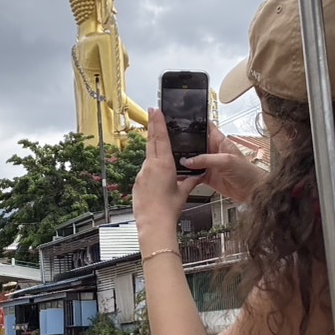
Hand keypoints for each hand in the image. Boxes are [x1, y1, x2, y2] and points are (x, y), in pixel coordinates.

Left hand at [134, 108, 202, 232]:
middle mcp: (150, 166)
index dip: (158, 123)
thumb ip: (190, 180)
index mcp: (164, 165)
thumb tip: (197, 174)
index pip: (161, 138)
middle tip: (152, 112)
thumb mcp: (183, 192)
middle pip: (151, 142)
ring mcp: (142, 174)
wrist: (153, 224)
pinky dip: (151, 169)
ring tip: (161, 150)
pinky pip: (145, 171)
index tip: (156, 110)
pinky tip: (158, 178)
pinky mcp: (137, 183)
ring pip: (149, 158)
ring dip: (154, 152)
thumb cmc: (169, 209)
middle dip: (152, 126)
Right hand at [179, 123, 265, 204]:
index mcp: (220, 141)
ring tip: (172, 160)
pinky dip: (186, 175)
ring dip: (184, 161)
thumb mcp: (226, 161)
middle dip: (185, 144)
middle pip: (195, 144)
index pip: (206, 127)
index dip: (195, 123)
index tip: (182, 121)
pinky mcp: (207, 176)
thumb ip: (206, 159)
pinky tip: (179, 174)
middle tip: (172, 144)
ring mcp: (209, 164)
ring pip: (192, 160)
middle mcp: (213, 151)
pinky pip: (193, 174)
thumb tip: (189, 160)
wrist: (251, 191)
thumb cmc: (246, 172)